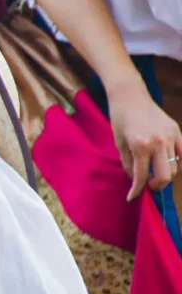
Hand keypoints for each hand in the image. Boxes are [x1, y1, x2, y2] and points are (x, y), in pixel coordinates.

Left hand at [107, 80, 181, 200]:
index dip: (136, 190)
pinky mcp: (177, 131)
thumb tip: (135, 179)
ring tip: (155, 175)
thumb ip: (128, 163)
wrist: (130, 96)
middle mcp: (159, 143)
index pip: (141, 176)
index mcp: (141, 146)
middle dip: (155, 186)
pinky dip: (178, 162)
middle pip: (165, 176)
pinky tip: (168, 164)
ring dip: (165, 175)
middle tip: (147, 187)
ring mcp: (171, 136)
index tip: (132, 197)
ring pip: (175, 167)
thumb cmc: (120, 118)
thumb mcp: (119, 143)